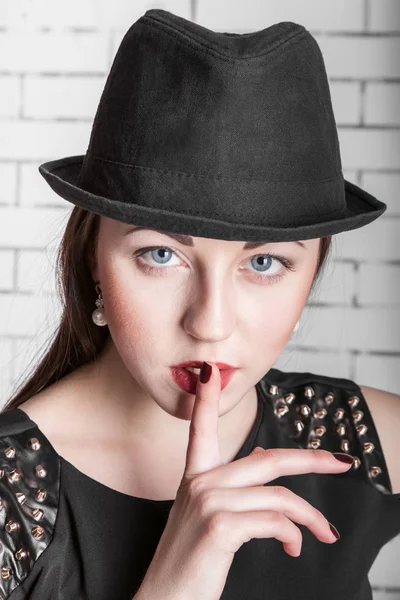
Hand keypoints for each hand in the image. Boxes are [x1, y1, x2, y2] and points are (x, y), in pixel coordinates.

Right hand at [135, 362, 352, 599]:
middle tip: (341, 462)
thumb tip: (273, 474)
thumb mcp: (207, 517)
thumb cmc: (189, 562)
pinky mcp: (220, 526)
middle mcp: (201, 482)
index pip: (201, 428)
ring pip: (280, 496)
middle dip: (312, 459)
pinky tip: (292, 548)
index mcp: (195, 476)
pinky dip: (293, 534)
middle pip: (269, 459)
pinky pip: (275, 521)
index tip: (211, 370)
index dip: (206, 397)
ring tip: (324, 533)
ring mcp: (209, 501)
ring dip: (310, 517)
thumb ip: (236, 490)